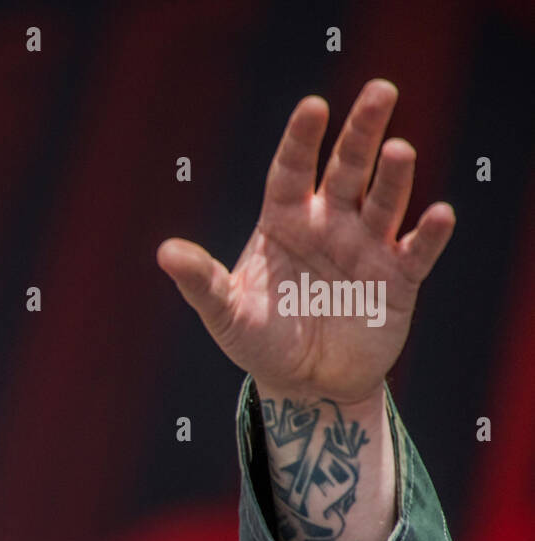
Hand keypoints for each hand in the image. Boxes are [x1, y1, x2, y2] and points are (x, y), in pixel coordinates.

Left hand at [156, 78, 454, 405]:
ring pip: (383, 201)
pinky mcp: (398, 280)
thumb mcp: (224, 312)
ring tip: (399, 150)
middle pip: (346, 169)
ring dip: (393, 177)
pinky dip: (429, 234)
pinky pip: (416, 251)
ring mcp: (366, 247)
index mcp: (284, 220)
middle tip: (380, 91)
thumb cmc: (259, 340)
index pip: (291, 169)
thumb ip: (199, 281)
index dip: (301, 139)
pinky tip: (439, 215)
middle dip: (361, 132)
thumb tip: (165, 252)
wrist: (303, 385)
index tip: (313, 106)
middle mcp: (328, 223)